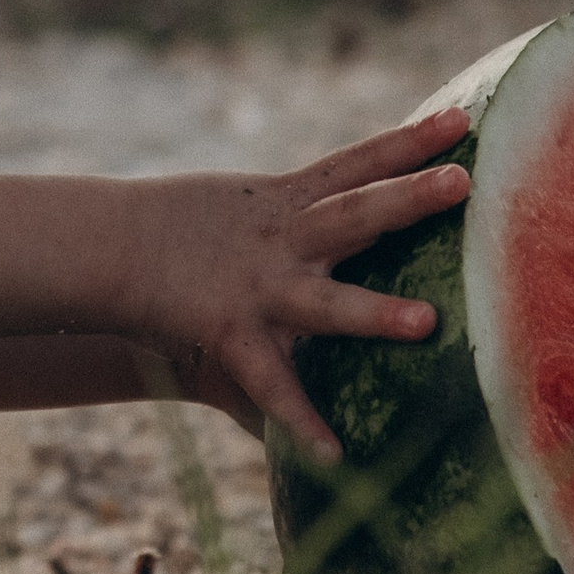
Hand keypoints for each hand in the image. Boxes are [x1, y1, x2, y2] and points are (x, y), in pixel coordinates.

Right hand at [115, 106, 470, 464]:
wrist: (111, 252)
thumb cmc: (182, 230)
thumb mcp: (243, 207)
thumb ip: (300, 213)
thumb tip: (355, 207)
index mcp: (285, 202)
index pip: (357, 161)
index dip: (409, 140)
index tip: (461, 119)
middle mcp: (282, 240)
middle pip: (356, 213)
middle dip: (408, 199)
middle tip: (462, 181)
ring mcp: (260, 288)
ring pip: (327, 301)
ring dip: (375, 313)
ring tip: (427, 324)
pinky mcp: (233, 334)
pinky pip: (272, 384)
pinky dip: (300, 420)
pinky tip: (333, 454)